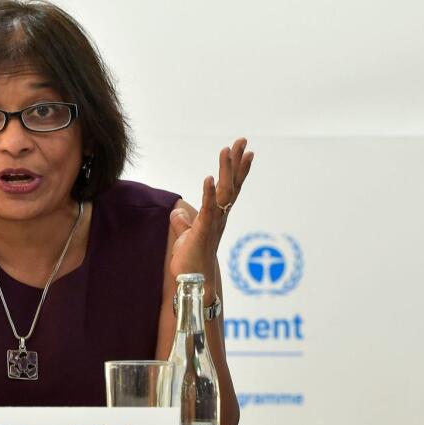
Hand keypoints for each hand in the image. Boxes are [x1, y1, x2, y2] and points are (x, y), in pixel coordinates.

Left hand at [169, 138, 252, 280]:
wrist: (193, 283)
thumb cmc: (191, 262)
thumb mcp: (184, 237)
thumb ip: (183, 223)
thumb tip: (177, 213)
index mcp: (217, 215)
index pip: (230, 187)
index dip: (238, 170)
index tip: (246, 152)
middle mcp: (220, 216)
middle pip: (231, 184)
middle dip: (237, 162)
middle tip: (243, 141)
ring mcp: (214, 223)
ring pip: (223, 193)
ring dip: (226, 171)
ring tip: (227, 150)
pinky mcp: (203, 231)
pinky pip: (208, 209)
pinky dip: (208, 193)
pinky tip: (209, 177)